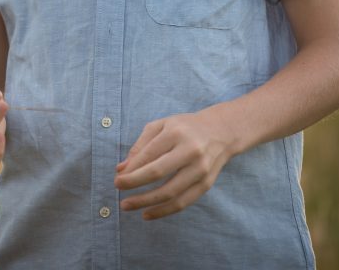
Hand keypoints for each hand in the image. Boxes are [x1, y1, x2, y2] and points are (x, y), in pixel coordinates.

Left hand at [114, 106, 236, 219]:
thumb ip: (141, 145)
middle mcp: (190, 150)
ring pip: (170, 192)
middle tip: (117, 189)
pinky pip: (183, 203)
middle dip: (134, 183)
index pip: (148, 154)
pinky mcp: (206, 184)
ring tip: (127, 205)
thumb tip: (122, 168)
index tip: (117, 178)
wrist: (221, 131)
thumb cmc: (185, 127)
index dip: (131, 169)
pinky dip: (163, 211)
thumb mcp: (162, 125)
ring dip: (146, 202)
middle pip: (158, 172)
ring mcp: (200, 169)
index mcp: (176, 132)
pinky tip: (147, 213)